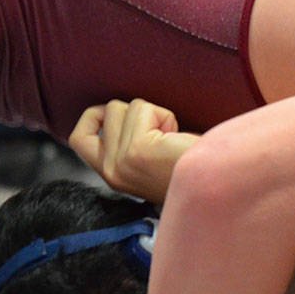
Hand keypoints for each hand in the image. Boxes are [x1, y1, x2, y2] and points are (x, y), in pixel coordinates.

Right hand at [68, 99, 200, 203]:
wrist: (216, 187)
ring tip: (171, 138)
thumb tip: (114, 112)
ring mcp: (121, 162)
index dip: (95, 117)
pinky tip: (176, 138)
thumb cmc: (192, 169)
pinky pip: (144, 109)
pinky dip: (165, 116)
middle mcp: (111, 171)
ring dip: (154, 114)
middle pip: (108, 112)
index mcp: (112, 176)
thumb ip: (125, 143)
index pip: (78, 139)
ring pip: (126, 107)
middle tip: (161, 134)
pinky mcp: (137, 150)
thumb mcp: (147, 159)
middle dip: (137, 112)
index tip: (122, 116)